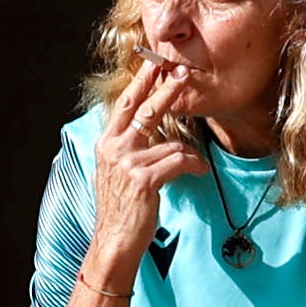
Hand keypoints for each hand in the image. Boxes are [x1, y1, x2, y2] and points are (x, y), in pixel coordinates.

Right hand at [89, 49, 207, 266]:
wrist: (114, 240)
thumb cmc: (119, 208)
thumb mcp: (113, 172)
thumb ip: (125, 148)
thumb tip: (144, 129)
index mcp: (106, 143)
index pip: (125, 105)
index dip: (141, 83)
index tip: (154, 66)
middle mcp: (115, 148)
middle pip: (145, 109)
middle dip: (166, 89)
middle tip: (183, 73)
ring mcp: (129, 163)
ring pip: (171, 142)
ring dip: (189, 153)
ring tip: (197, 163)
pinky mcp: (145, 179)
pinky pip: (179, 160)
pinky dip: (194, 165)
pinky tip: (199, 171)